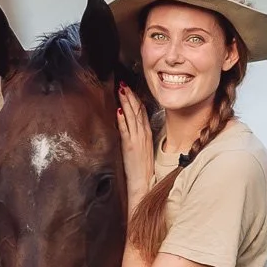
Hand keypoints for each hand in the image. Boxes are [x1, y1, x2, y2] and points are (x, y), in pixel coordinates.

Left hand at [117, 84, 153, 202]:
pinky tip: (118, 110)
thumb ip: (139, 137)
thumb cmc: (143, 168)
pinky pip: (125, 129)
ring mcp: (137, 139)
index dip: (136, 100)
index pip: (143, 113)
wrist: (144, 182)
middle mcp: (143, 134)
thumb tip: (132, 128)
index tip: (131, 90)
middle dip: (131, 96)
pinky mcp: (129, 146)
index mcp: (147, 134)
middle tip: (124, 84)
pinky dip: (122, 119)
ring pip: (132, 117)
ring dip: (126, 103)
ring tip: (121, 91)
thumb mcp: (144, 149)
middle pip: (137, 111)